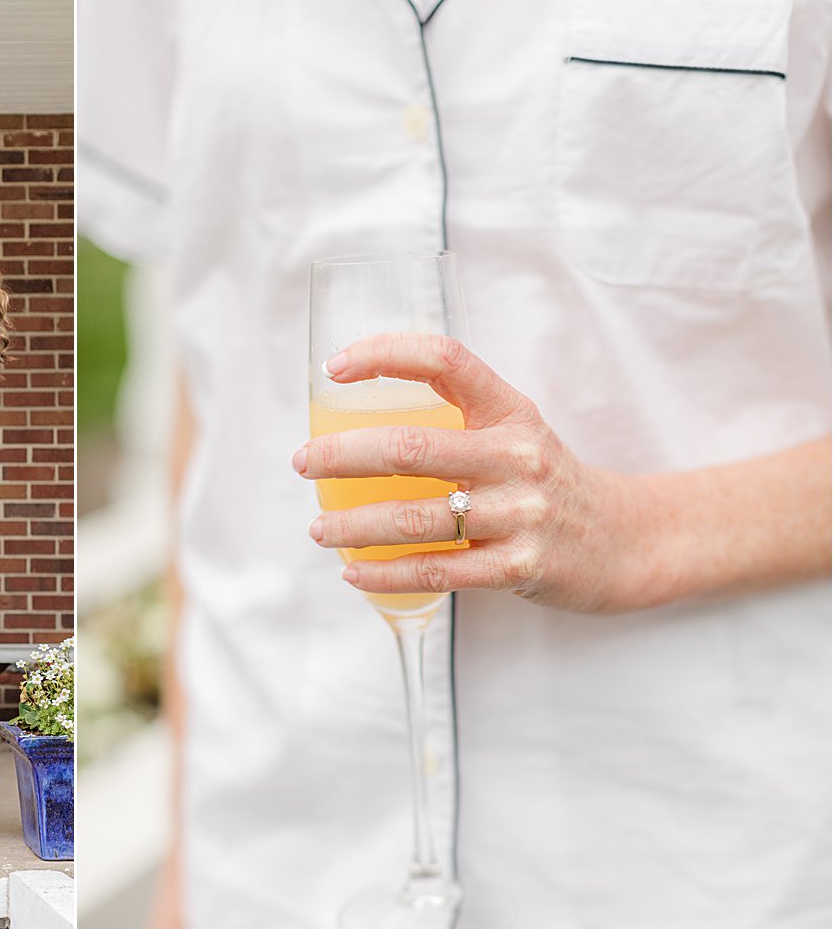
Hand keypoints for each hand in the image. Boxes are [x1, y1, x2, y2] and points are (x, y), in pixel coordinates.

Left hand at [294, 333, 632, 612]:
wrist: (626, 539)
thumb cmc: (543, 482)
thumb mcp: (514, 433)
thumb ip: (454, 420)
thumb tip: (354, 420)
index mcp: (510, 410)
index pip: (446, 360)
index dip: (385, 354)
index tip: (334, 367)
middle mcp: (517, 455)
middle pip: (409, 448)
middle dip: (340, 456)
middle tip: (303, 463)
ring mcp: (520, 512)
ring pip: (415, 518)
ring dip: (352, 525)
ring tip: (318, 529)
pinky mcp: (520, 565)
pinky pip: (437, 570)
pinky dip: (384, 575)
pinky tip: (353, 574)